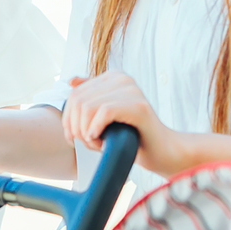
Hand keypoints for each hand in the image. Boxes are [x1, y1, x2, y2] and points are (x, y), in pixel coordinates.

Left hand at [62, 72, 181, 175]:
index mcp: (113, 77)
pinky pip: (104, 112)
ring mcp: (132, 90)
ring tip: (96, 144)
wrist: (162, 152)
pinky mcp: (138, 106)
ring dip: (86, 132)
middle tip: (87, 143)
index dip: (68, 119)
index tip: (73, 139)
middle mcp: (122, 79)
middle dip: (76, 127)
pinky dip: (96, 129)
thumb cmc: (133, 136)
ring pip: (88, 107)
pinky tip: (100, 141)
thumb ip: (90, 97)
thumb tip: (71, 80)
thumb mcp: (105, 115)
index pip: (75, 94)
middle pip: (78, 101)